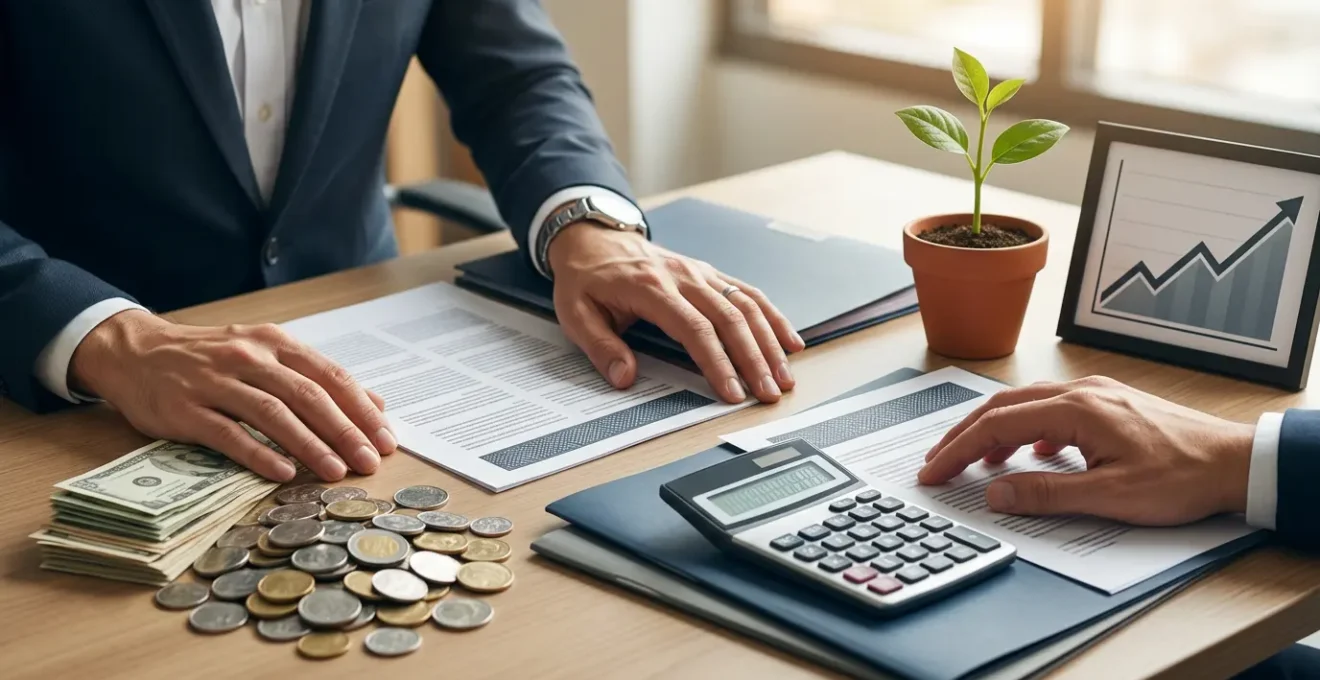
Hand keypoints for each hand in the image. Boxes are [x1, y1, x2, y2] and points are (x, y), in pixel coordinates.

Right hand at [70, 310, 397, 481]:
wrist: (136, 351)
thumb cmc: (211, 358)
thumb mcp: (265, 354)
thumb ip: (316, 377)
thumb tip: (374, 404)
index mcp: (274, 343)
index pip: (330, 376)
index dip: (361, 410)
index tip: (386, 440)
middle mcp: (250, 358)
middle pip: (308, 396)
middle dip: (344, 431)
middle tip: (369, 462)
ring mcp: (216, 382)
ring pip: (274, 414)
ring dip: (310, 445)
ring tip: (336, 472)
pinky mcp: (186, 409)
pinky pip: (229, 434)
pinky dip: (259, 454)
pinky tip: (283, 472)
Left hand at [548, 223, 804, 403]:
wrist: (593, 239)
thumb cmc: (586, 279)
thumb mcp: (575, 314)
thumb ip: (601, 347)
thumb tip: (624, 378)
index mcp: (651, 288)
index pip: (694, 328)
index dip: (717, 362)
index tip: (731, 391)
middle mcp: (683, 277)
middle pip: (730, 319)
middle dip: (754, 359)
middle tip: (768, 393)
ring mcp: (700, 273)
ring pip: (746, 305)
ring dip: (770, 342)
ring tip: (785, 376)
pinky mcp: (709, 274)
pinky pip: (748, 293)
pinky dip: (773, 317)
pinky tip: (790, 342)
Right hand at [917, 376, 1254, 525]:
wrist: (1236, 462)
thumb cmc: (1183, 476)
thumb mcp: (1110, 496)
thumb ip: (1047, 493)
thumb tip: (997, 492)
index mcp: (1076, 409)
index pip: (996, 425)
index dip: (958, 450)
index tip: (934, 471)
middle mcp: (1081, 392)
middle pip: (1002, 407)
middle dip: (963, 436)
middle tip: (937, 462)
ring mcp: (1096, 394)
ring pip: (1025, 404)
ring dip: (993, 430)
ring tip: (974, 461)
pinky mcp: (1109, 404)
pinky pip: (1051, 408)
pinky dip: (1025, 428)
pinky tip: (1030, 451)